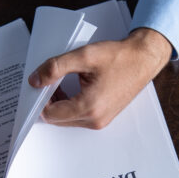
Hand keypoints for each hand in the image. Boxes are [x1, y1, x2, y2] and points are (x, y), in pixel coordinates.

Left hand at [28, 28, 171, 128]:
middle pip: (57, 120)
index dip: (40, 99)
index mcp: (89, 107)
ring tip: (60, 83)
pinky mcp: (103, 118)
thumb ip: (55, 67)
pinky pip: (78, 117)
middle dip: (48, 102)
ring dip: (59, 104)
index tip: (40, 83)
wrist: (143, 60)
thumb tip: (35, 80)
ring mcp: (100, 121)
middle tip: (48, 81)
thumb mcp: (84, 56)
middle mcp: (95, 120)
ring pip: (66, 120)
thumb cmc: (120, 57)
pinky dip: (69, 106)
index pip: (51, 114)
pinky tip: (70, 89)